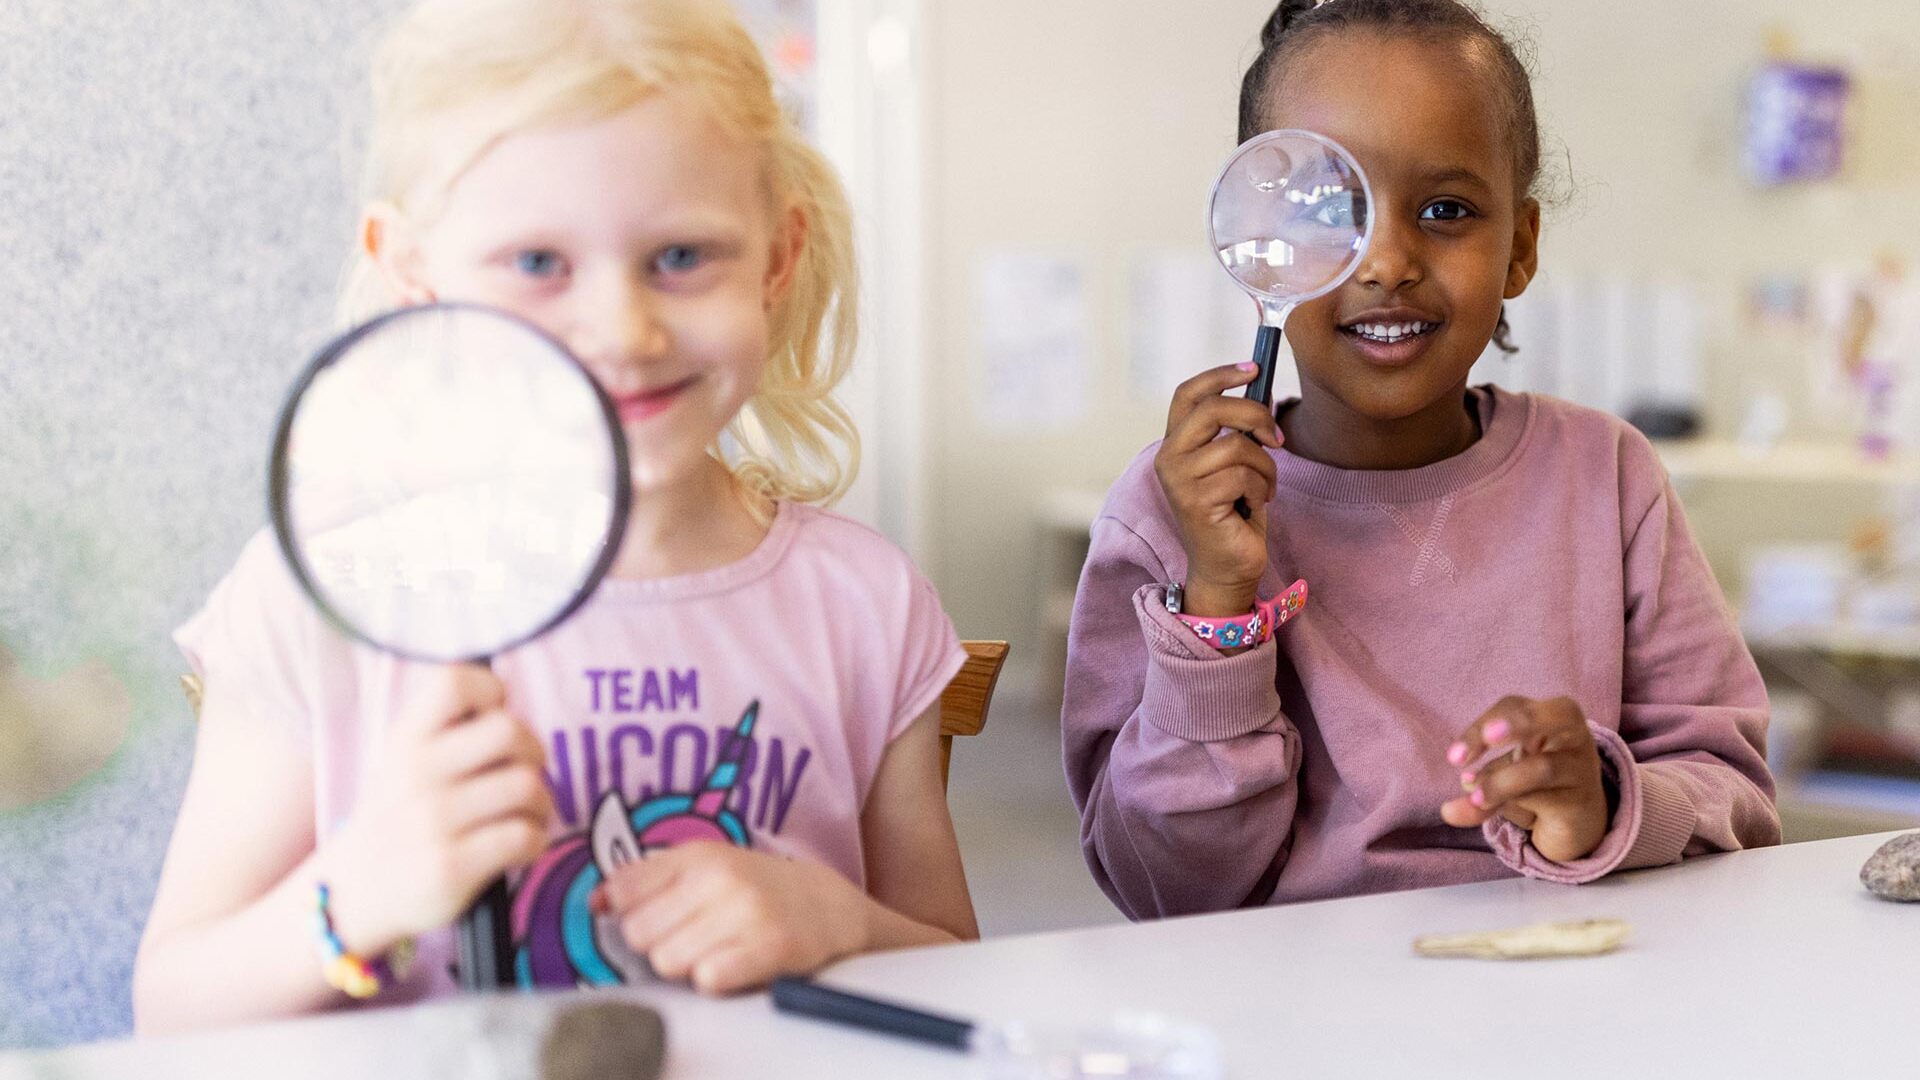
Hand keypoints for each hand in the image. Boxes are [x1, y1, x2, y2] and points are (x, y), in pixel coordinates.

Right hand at [327, 664, 552, 952]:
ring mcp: (432, 822)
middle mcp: (416, 774)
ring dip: (541, 802)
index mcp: (406, 740)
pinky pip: (525, 836)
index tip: (494, 716)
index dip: (490, 690)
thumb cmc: (399, 817)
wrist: (353, 894)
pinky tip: (520, 845)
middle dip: (534, 752)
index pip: (454, 682)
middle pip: (510, 731)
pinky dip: (536, 840)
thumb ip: (446, 732)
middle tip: (527, 772)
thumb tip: (504, 703)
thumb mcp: (403, 763)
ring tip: (528, 814)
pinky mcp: (451, 867)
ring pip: (527, 786)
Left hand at [591, 842, 871, 994]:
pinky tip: (734, 966)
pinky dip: (715, 980)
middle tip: (694, 938)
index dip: (632, 915)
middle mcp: (720, 877)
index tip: (657, 918)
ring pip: (667, 961)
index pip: (624, 892)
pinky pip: (708, 979)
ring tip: (716, 951)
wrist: (829, 906)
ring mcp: (747, 911)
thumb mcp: (704, 868)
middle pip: (639, 935)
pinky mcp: (771, 946)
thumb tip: (595, 902)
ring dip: (687, 966)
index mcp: (698, 855)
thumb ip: (647, 881)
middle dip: (659, 945)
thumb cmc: (756, 890)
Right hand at [1152, 363, 1283, 615]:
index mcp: (1175, 444)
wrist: (1227, 566)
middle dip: (1256, 416)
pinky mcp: (1196, 502)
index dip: (1220, 375)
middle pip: (1215, 409)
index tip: (1253, 367)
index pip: (1188, 394)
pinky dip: (1261, 488)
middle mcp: (1169, 458)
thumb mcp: (1235, 463)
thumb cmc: (1234, 513)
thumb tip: (1262, 390)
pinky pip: (1244, 475)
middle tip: (1277, 438)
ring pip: (1238, 446)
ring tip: (1261, 489)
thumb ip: (1237, 430)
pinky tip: (1252, 506)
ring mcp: (1179, 480)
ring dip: (1265, 467)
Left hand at [1440, 697, 1610, 863]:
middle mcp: (1575, 736)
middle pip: (1562, 712)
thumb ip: (1480, 788)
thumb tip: (1449, 810)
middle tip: (1489, 737)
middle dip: (1520, 722)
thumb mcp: (1504, 779)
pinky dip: (1514, 806)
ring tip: (1477, 798)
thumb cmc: (1538, 785)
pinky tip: (1497, 813)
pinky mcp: (1582, 802)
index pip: (1516, 706)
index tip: (1455, 758)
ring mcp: (1583, 769)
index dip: (1483, 723)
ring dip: (1503, 783)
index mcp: (1549, 718)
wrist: (1580, 821)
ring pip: (1544, 767)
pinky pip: (1547, 800)